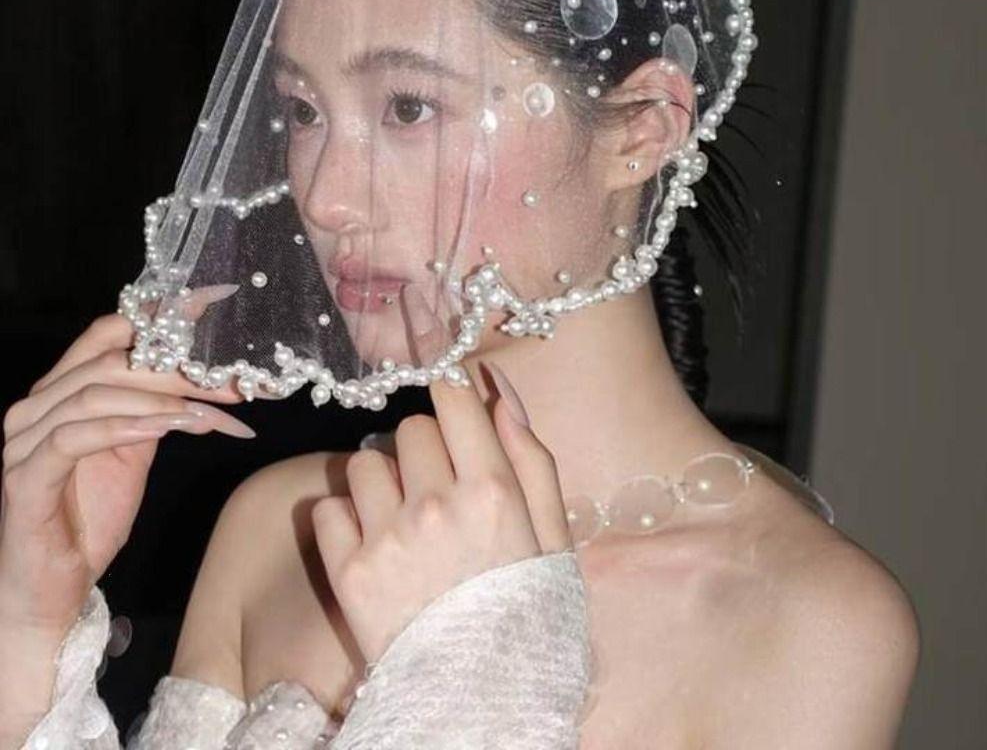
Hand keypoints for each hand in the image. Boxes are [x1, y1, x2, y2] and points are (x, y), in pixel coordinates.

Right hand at [0, 287, 252, 638]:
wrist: (51, 592)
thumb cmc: (88, 517)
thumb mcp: (132, 451)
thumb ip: (154, 409)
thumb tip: (204, 375)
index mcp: (59, 393)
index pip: (105, 334)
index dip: (158, 318)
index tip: (213, 314)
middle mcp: (34, 409)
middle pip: (109, 361)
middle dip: (178, 367)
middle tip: (233, 380)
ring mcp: (23, 443)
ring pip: (95, 393)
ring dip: (162, 398)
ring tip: (212, 409)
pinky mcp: (24, 480)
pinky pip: (75, 438)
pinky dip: (126, 426)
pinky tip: (168, 428)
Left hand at [312, 359, 570, 666]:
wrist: (482, 700)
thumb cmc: (525, 612)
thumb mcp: (553, 537)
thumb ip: (531, 458)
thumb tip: (498, 390)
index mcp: (492, 490)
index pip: (452, 397)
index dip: (450, 396)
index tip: (451, 412)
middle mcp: (436, 505)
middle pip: (410, 426)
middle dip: (424, 447)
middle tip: (437, 486)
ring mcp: (389, 538)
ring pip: (365, 461)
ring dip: (382, 480)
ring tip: (402, 516)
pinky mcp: (349, 572)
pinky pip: (330, 507)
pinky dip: (346, 519)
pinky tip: (373, 543)